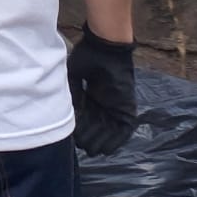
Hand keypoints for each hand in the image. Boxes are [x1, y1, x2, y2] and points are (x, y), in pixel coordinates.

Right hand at [67, 24, 136, 154]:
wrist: (106, 47)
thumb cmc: (87, 57)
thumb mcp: (73, 77)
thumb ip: (73, 96)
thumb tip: (70, 116)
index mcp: (88, 97)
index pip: (82, 120)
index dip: (77, 129)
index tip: (71, 135)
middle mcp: (101, 104)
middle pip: (95, 130)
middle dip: (87, 138)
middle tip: (80, 143)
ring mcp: (115, 108)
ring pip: (108, 134)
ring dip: (99, 142)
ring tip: (90, 148)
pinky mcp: (126, 109)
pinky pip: (123, 131)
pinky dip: (115, 141)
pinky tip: (105, 149)